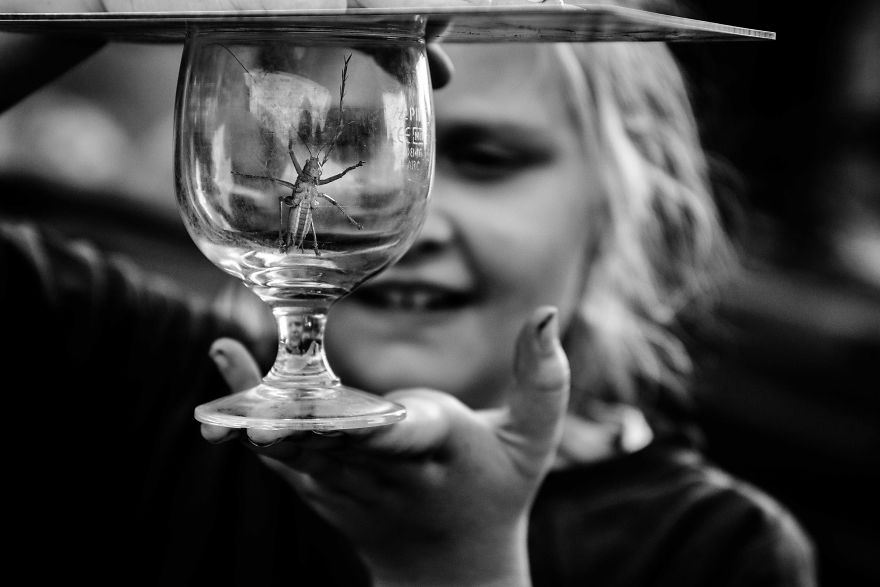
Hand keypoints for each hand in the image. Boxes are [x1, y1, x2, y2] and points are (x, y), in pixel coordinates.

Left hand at [203, 306, 569, 586]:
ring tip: (228, 360)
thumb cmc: (496, 487)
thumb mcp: (534, 440)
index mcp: (441, 453)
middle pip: (339, 444)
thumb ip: (545, 379)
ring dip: (264, 412)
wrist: (451, 567)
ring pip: (302, 451)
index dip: (373, 428)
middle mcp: (388, 474)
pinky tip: (224, 372)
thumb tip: (547, 313)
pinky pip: (282, 457)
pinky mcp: (321, 491)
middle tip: (262, 399)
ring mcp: (348, 487)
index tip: (339, 411)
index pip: (408, 439)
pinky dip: (250, 419)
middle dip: (300, 421)